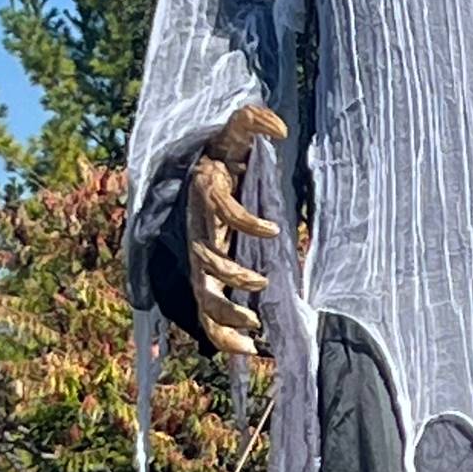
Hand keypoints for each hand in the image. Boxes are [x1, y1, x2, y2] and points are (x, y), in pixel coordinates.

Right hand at [187, 104, 285, 357]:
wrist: (194, 176)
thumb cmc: (221, 158)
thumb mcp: (232, 134)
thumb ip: (252, 121)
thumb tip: (279, 125)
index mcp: (207, 199)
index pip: (220, 212)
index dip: (244, 220)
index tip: (275, 229)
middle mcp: (197, 233)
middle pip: (204, 262)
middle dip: (231, 276)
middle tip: (262, 284)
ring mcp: (198, 261)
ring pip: (202, 296)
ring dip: (225, 316)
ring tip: (255, 330)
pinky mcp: (204, 279)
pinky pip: (206, 315)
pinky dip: (223, 336)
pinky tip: (249, 350)